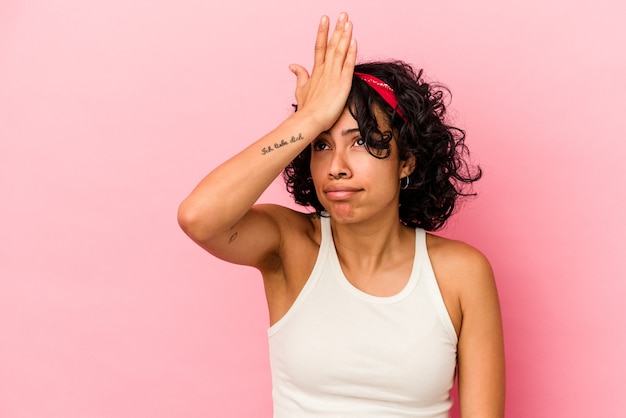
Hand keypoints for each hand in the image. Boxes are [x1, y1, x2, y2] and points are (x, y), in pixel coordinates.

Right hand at [289, 13, 356, 130]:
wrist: (309, 120)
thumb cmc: (306, 109)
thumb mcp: (300, 89)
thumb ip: (299, 75)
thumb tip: (293, 65)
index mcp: (316, 71)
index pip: (319, 46)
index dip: (322, 32)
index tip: (325, 19)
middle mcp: (324, 70)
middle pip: (331, 45)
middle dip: (337, 28)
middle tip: (342, 14)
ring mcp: (333, 76)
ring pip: (339, 51)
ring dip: (344, 35)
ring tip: (348, 21)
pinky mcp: (342, 84)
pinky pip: (348, 65)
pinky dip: (351, 53)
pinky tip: (354, 41)